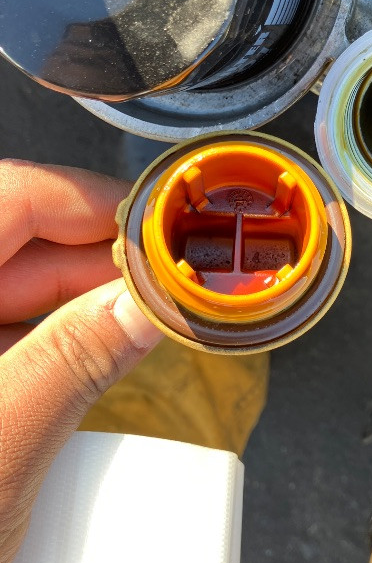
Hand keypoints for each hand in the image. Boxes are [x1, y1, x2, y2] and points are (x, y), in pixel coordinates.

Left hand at [0, 159, 162, 562]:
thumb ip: (71, 361)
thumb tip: (142, 302)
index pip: (6, 198)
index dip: (86, 202)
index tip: (155, 227)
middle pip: (13, 245)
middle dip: (94, 265)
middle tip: (164, 290)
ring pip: (11, 295)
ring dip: (77, 309)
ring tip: (139, 329)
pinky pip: (2, 341)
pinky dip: (49, 346)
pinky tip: (91, 365)